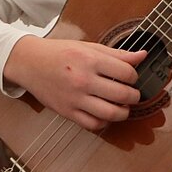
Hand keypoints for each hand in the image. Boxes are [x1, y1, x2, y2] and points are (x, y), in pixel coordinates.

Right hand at [4, 36, 147, 130]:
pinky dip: (104, 122)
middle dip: (134, 96)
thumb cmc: (59, 52)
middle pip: (123, 95)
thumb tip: (142, 56)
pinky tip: (105, 115)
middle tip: (132, 95)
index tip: (130, 78)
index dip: (134, 77)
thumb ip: (117, 54)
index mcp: (90, 60)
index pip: (127, 73)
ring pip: (111, 114)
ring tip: (123, 107)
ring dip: (123, 113)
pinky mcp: (67, 112)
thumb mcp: (88, 47)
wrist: (29, 62)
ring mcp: (75, 98)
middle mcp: (83, 80)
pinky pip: (93, 124)